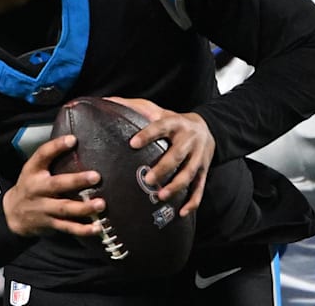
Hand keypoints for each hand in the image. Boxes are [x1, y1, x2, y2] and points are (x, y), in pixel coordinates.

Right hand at [2, 134, 105, 237]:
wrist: (12, 214)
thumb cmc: (30, 185)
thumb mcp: (33, 168)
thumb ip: (51, 157)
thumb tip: (76, 140)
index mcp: (33, 171)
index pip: (42, 155)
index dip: (56, 146)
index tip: (73, 139)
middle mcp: (37, 189)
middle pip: (56, 185)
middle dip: (76, 181)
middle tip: (96, 176)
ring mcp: (43, 209)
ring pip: (64, 209)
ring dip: (84, 208)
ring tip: (101, 204)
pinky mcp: (49, 224)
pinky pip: (67, 228)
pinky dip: (82, 230)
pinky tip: (97, 228)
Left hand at [107, 96, 213, 216]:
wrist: (207, 127)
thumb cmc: (174, 122)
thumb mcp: (158, 111)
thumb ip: (135, 108)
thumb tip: (107, 101)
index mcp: (175, 124)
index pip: (161, 127)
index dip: (148, 134)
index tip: (132, 143)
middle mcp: (188, 140)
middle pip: (177, 155)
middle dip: (163, 168)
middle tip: (147, 179)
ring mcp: (198, 157)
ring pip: (189, 174)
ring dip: (175, 186)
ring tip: (160, 196)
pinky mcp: (203, 171)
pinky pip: (199, 188)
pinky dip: (192, 202)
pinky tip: (181, 212)